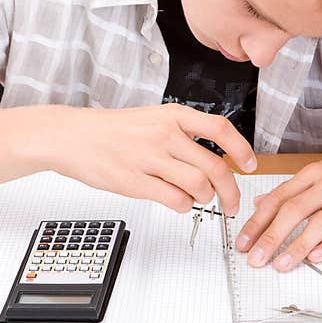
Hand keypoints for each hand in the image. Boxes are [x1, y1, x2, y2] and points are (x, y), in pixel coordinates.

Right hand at [44, 103, 257, 214]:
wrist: (72, 136)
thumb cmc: (110, 131)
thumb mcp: (151, 119)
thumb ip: (181, 135)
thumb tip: (214, 159)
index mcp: (172, 116)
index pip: (220, 129)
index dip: (242, 150)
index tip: (250, 166)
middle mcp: (164, 134)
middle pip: (215, 167)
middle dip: (230, 192)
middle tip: (232, 203)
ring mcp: (149, 158)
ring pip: (198, 186)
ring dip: (204, 199)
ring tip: (195, 198)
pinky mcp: (134, 181)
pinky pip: (175, 200)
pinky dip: (183, 206)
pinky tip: (175, 200)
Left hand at [234, 129, 321, 270]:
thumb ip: (293, 189)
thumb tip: (260, 203)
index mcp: (314, 173)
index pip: (278, 198)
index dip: (258, 221)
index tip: (242, 242)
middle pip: (294, 210)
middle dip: (271, 236)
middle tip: (256, 259)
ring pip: (320, 222)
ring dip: (297, 246)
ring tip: (280, 265)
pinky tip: (317, 258)